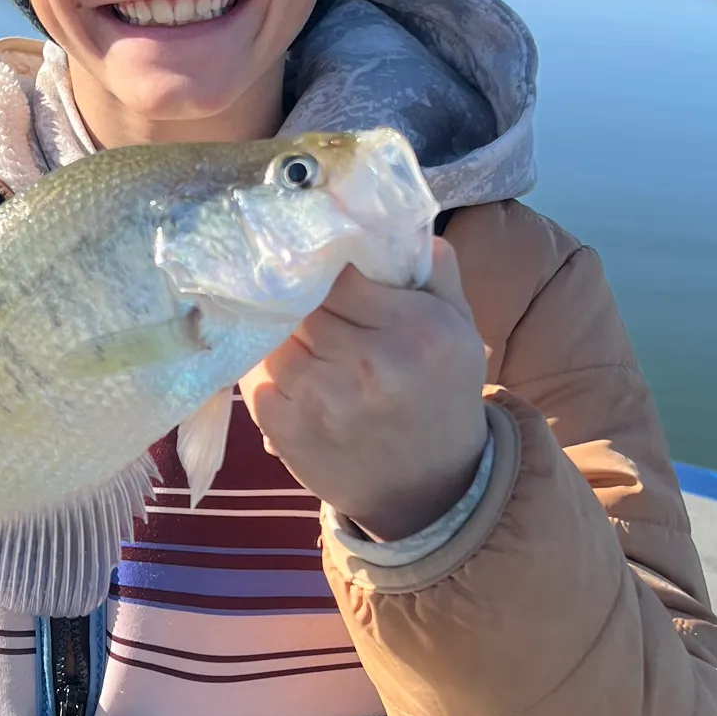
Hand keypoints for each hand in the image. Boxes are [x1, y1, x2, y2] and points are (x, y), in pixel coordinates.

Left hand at [240, 239, 488, 540]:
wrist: (428, 490)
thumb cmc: (442, 398)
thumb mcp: (461, 330)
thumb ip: (437, 272)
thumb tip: (399, 225)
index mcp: (416, 331)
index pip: (342, 274)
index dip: (325, 271)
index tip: (322, 272)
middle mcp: (369, 364)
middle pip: (303, 304)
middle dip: (300, 302)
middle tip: (301, 302)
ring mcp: (323, 401)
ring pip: (274, 339)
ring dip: (279, 336)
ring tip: (294, 339)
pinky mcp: (287, 431)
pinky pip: (255, 380)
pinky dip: (264, 372)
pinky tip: (285, 373)